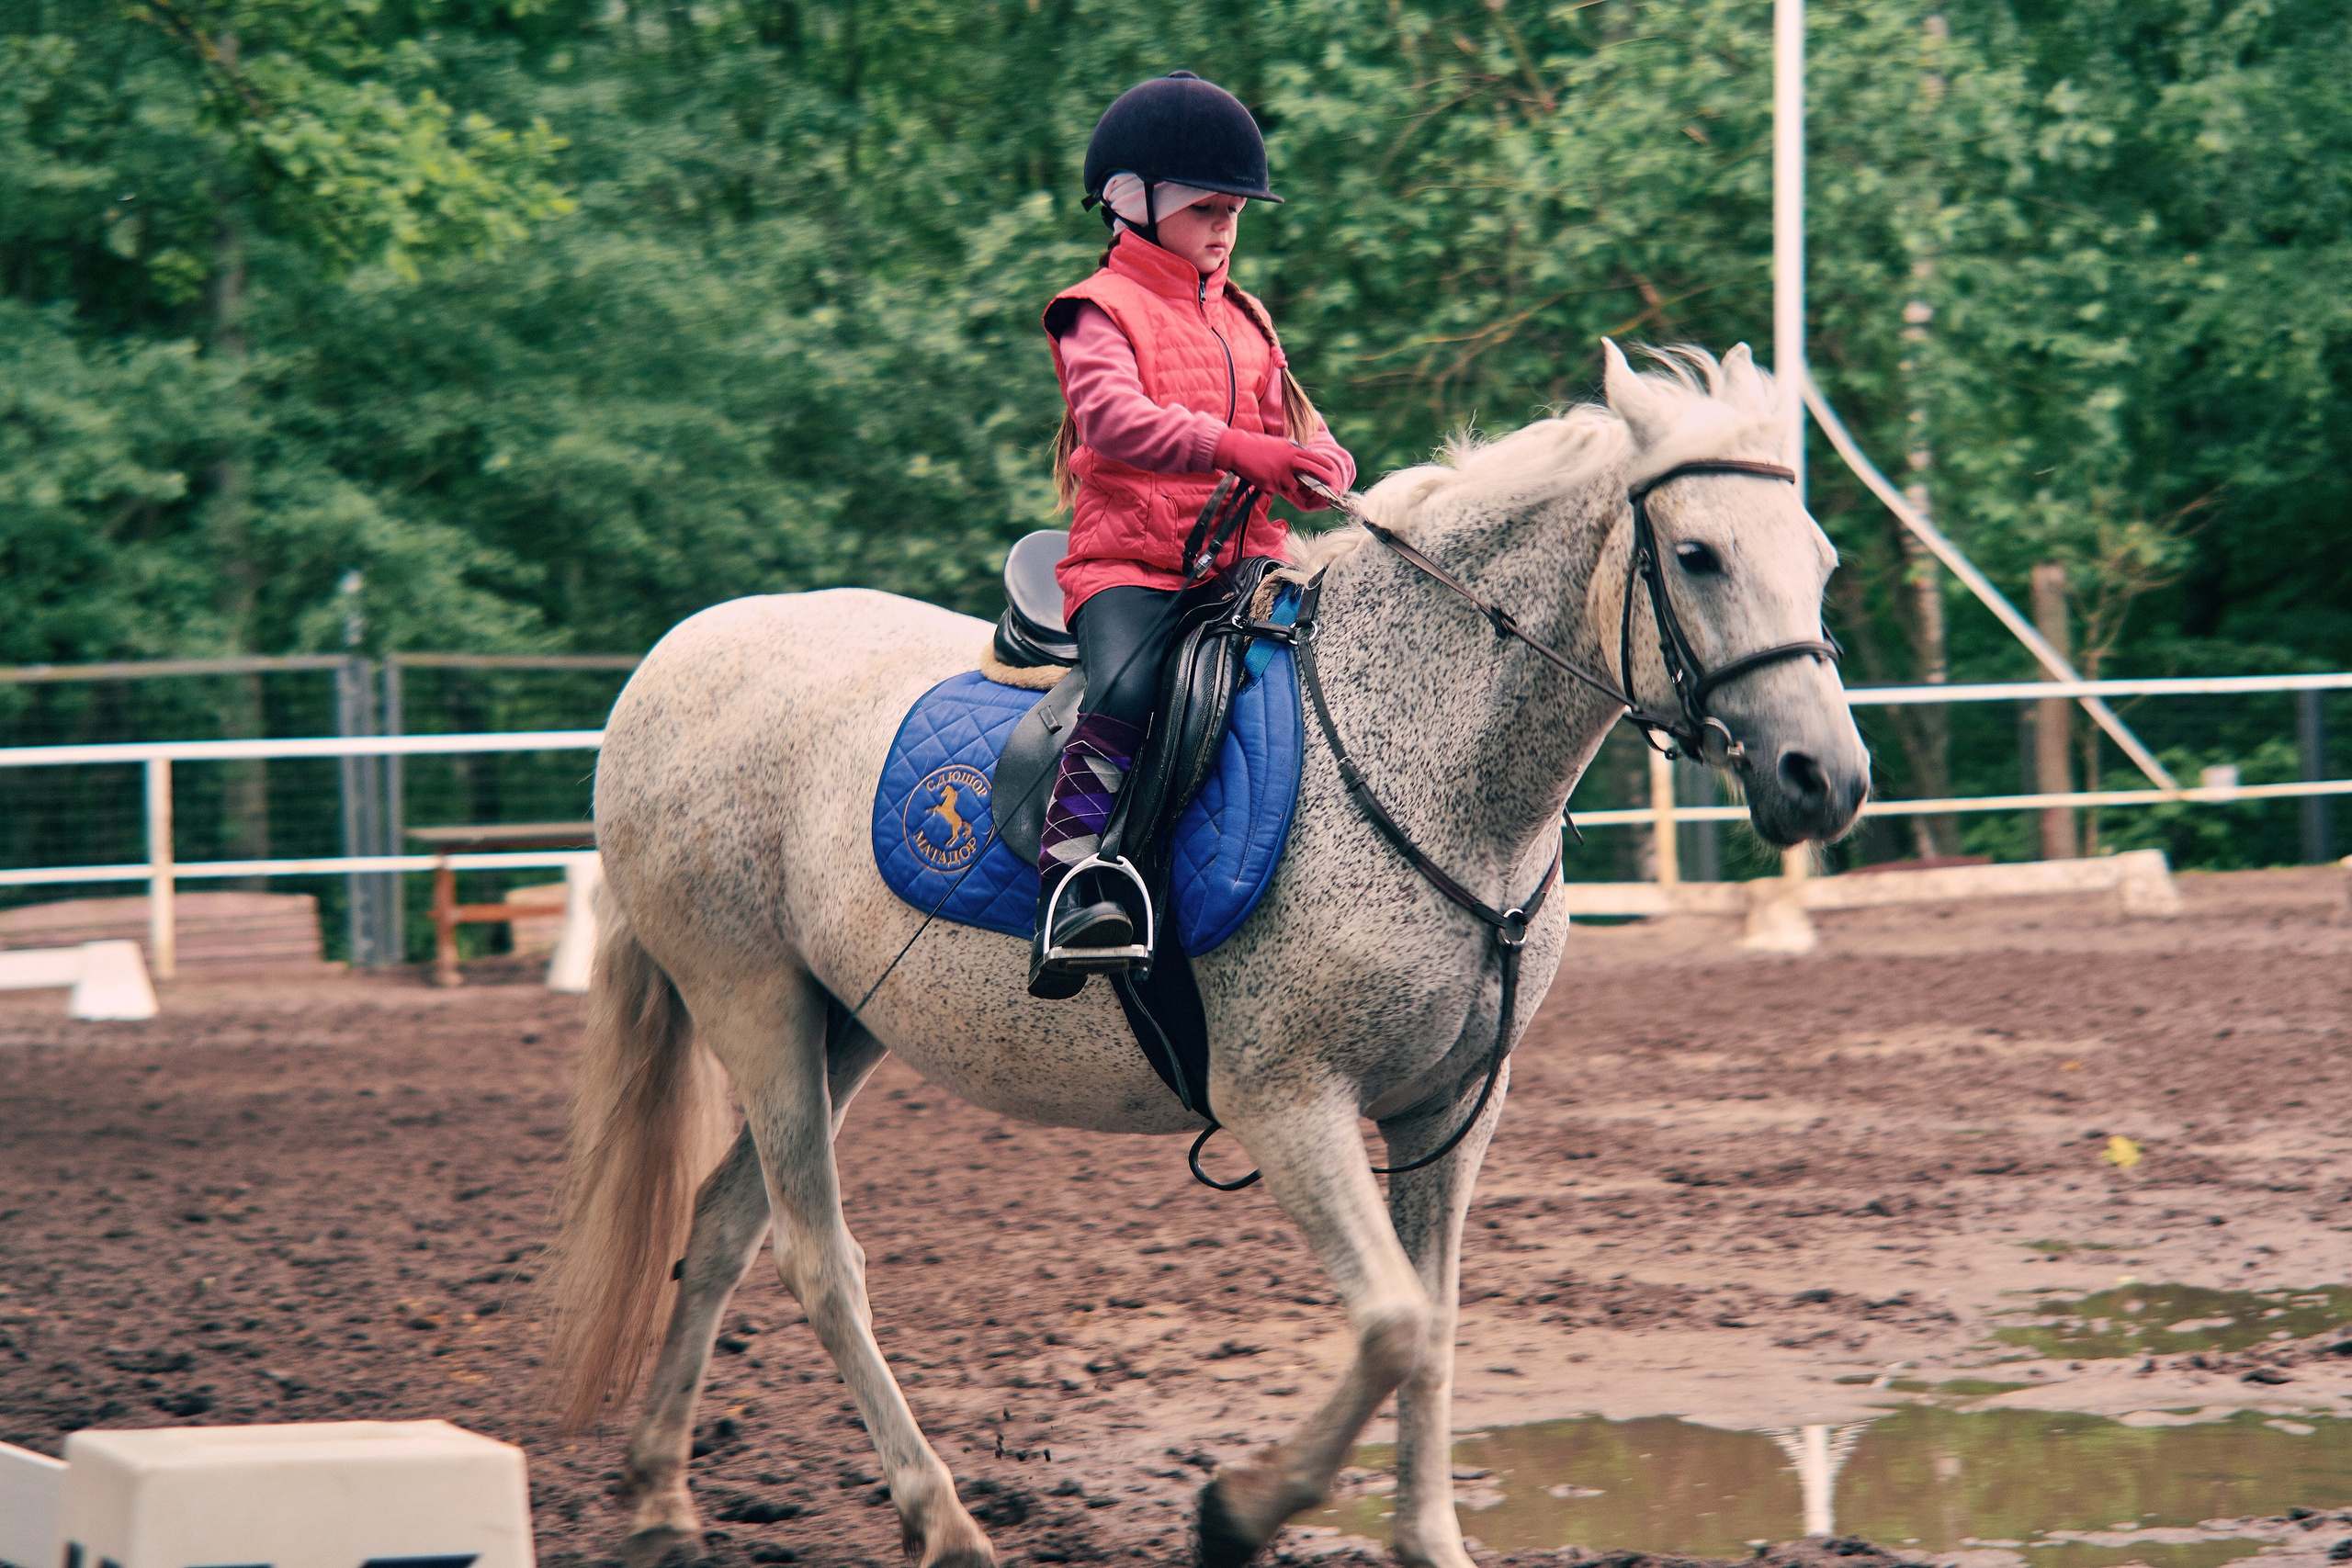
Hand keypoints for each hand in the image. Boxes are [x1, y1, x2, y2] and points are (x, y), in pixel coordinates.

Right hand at [1214, 429, 1347, 510]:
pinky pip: (1279, 490)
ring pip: (1295, 486)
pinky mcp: (1271, 483)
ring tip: (1276, 477)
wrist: (1238, 449)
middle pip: (1313, 472)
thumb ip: (1293, 452)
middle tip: (1330, 486)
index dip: (1325, 465)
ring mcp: (1281, 473)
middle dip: (1323, 480)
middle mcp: (1289, 461)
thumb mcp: (1280, 444)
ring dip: (1290, 486)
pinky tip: (1266, 478)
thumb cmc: (1257, 446)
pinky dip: (1276, 487)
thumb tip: (1305, 459)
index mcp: (1292, 449)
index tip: (1332, 471)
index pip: (1315, 457)